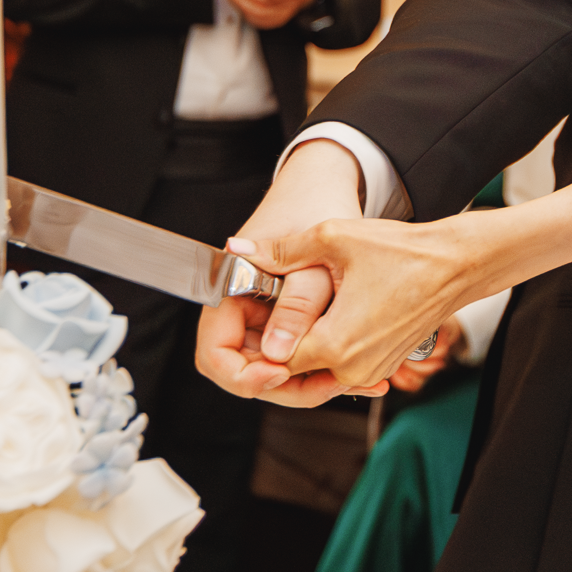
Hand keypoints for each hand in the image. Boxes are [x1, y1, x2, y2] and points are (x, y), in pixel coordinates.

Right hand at [194, 140, 377, 406]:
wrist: (330, 186)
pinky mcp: (288, 321)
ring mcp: (264, 317)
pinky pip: (298, 356)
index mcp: (228, 291)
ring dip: (312, 381)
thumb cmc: (316, 210)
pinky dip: (323, 366)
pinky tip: (356, 371)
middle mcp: (241, 309)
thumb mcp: (314, 260)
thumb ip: (296, 306)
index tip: (281, 373)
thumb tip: (279, 355)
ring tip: (355, 381)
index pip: (215, 354)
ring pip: (276, 369)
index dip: (243, 375)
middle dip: (288, 385)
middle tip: (332, 385)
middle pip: (248, 370)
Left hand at [242, 212, 485, 390]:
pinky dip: (327, 346)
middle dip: (278, 341)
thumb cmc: (402, 250)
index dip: (260, 334)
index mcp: (334, 344)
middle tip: (269, 308)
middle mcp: (351, 369)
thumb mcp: (333, 239)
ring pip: (317, 368)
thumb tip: (237, 248)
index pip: (273, 358)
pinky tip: (324, 314)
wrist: (456, 265)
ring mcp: (370, 370)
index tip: (255, 309)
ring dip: (303, 343)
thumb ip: (281, 251)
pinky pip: (341, 365)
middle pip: (293, 368)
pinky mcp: (383, 366)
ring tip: (296, 307)